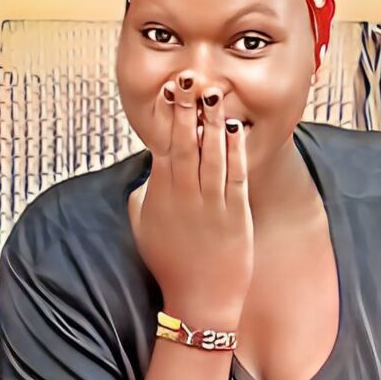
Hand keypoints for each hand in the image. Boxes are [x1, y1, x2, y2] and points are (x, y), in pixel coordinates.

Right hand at [131, 70, 253, 329]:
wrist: (199, 301)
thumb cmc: (170, 265)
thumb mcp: (144, 227)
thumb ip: (144, 194)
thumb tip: (148, 170)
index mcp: (160, 196)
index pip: (163, 147)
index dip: (167, 118)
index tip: (169, 91)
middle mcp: (183, 196)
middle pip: (184, 144)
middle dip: (186, 109)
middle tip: (187, 77)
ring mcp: (210, 204)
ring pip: (210, 154)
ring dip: (211, 121)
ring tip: (212, 91)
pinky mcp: (235, 214)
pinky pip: (235, 175)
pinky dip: (235, 150)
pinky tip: (236, 128)